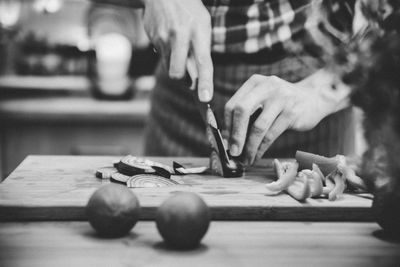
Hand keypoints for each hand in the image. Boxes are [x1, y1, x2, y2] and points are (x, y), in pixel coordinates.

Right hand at [143, 0, 212, 101]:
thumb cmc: (190, 10)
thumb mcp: (203, 25)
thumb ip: (201, 50)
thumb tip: (197, 79)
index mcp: (198, 30)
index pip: (203, 61)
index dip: (205, 82)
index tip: (205, 98)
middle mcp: (180, 35)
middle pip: (178, 72)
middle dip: (183, 79)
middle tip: (189, 77)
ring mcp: (163, 37)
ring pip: (169, 67)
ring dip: (176, 65)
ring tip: (179, 47)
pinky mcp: (152, 38)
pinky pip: (162, 56)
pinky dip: (168, 53)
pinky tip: (170, 37)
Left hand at [224, 74, 339, 164]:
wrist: (314, 97)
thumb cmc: (282, 102)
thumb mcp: (264, 98)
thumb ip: (248, 112)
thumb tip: (229, 139)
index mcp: (254, 82)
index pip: (232, 104)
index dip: (226, 125)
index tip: (225, 142)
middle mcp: (266, 86)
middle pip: (241, 111)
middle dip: (235, 135)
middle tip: (232, 152)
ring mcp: (280, 98)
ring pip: (258, 127)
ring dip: (249, 147)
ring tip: (245, 158)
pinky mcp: (292, 112)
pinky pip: (271, 134)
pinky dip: (262, 148)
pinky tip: (257, 155)